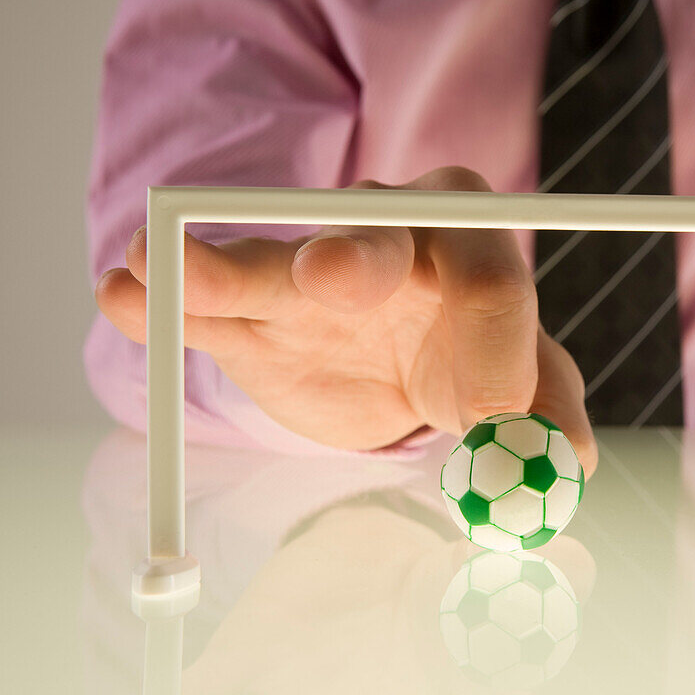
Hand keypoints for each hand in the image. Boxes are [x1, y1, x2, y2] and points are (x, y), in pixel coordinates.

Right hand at [95, 167, 596, 472]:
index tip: (487, 414)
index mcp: (472, 245)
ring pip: (267, 265)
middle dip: (351, 257)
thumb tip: (569, 459)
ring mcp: (309, 267)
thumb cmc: (470, 361)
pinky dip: (165, 300)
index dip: (493, 344)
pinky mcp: (252, 309)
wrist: (400, 362)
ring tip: (159, 263)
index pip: (490, 277)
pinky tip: (125, 293)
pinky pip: (208, 302)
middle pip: (373, 239)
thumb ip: (548, 413)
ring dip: (218, 267)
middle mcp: (390, 235)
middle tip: (327, 278)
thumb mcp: (525, 385)